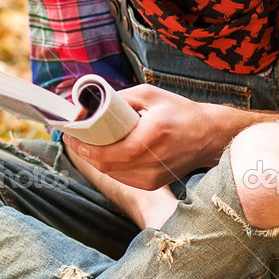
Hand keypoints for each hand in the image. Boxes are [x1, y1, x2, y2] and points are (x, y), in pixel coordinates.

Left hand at [65, 84, 223, 190]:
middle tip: (72, 137)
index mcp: (154, 134)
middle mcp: (154, 160)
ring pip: (112, 174)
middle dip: (85, 152)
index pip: (111, 151)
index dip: (86, 147)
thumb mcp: (149, 95)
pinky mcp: (153, 184)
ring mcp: (155, 176)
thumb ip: (119, 99)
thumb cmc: (178, 111)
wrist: (208, 136)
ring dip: (95, 160)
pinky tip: (102, 154)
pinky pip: (122, 177)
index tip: (71, 135)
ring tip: (84, 143)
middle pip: (107, 165)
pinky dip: (109, 166)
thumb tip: (89, 104)